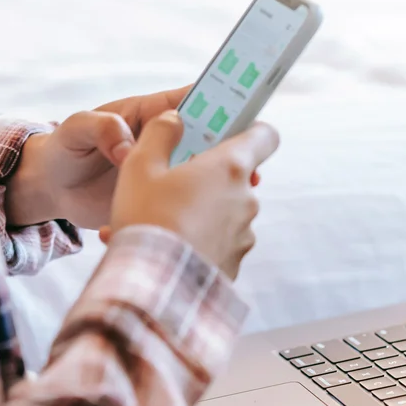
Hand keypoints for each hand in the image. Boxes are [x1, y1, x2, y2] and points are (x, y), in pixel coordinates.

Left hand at [6, 87, 259, 228]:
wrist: (50, 190)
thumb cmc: (63, 148)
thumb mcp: (76, 129)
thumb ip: (101, 128)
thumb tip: (127, 148)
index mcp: (150, 114)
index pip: (193, 100)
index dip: (221, 101)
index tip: (245, 110)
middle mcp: (165, 141)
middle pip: (210, 138)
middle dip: (232, 150)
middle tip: (249, 169)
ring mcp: (166, 171)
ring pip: (205, 174)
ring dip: (222, 185)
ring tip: (236, 200)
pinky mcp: (161, 199)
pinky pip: (185, 203)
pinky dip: (195, 213)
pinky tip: (199, 226)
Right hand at [106, 110, 278, 278]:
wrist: (153, 286)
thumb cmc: (147, 218)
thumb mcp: (140, 164)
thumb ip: (160, 133)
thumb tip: (174, 119)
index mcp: (230, 167)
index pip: (265, 135)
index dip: (251, 130)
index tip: (231, 132)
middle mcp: (246, 199)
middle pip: (234, 177)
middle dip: (204, 179)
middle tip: (169, 186)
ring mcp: (244, 235)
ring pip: (221, 213)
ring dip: (195, 213)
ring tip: (153, 224)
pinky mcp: (234, 264)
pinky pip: (215, 244)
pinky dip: (194, 242)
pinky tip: (161, 248)